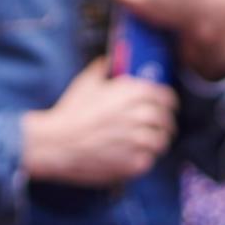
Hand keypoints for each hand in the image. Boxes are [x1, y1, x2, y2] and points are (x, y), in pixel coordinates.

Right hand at [21, 59, 178, 185]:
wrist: (56, 143)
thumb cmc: (70, 112)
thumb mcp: (86, 83)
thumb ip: (102, 68)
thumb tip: (109, 60)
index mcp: (134, 93)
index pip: (167, 97)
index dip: (167, 103)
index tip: (165, 107)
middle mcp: (141, 115)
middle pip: (166, 121)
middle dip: (163, 124)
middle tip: (157, 127)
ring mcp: (139, 141)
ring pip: (161, 142)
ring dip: (156, 142)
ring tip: (146, 143)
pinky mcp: (134, 163)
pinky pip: (149, 160)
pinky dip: (143, 159)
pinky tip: (132, 156)